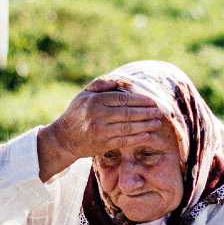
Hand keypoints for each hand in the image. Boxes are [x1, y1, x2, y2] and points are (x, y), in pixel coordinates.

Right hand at [37, 77, 162, 180]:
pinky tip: (148, 134)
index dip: (140, 100)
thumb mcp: (85, 94)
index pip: (122, 99)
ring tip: (156, 122)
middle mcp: (98, 116)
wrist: (65, 138)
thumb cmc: (77, 112)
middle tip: (159, 111)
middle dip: (146, 112)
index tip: (152, 100)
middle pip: (128, 113)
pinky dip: (138, 138)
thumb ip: (102, 84)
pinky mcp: (103, 145)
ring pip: (128, 128)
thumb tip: (121, 79)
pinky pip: (124, 141)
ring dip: (145, 125)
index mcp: (95, 101)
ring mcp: (101, 132)